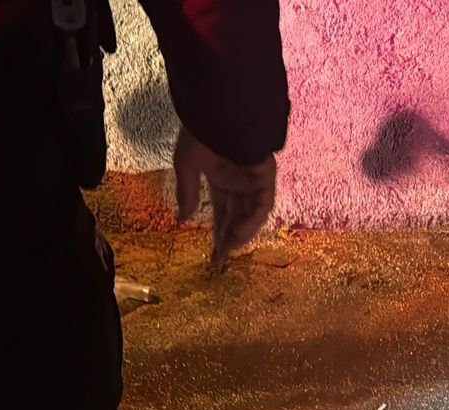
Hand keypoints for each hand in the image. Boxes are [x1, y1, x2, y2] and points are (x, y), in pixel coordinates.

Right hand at [173, 127, 276, 270]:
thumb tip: (183, 219)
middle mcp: (240, 182)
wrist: (215, 109)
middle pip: (237, 218)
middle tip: (220, 260)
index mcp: (222, 178)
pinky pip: (263, 203)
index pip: (222, 213)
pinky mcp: (265, 175)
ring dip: (241, 233)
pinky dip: (253, 218)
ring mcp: (254, 179)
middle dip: (229, 240)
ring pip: (252, 214)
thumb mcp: (186, 164)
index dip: (217, 234)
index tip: (213, 254)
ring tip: (228, 249)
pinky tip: (239, 231)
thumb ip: (187, 192)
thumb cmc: (200, 130)